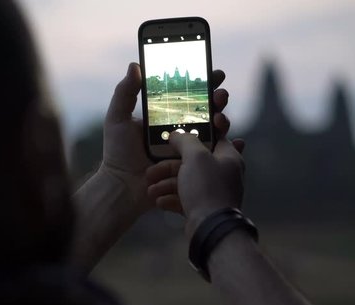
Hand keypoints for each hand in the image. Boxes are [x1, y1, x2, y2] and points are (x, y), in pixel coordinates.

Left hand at [101, 62, 230, 211]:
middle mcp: (180, 132)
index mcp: (165, 117)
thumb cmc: (117, 153)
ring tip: (221, 119)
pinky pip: (215, 157)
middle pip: (206, 111)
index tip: (214, 73)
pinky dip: (230, 149)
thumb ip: (124, 93)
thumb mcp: (117, 119)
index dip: (203, 84)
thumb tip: (135, 66)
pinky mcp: (194, 168)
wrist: (122, 187)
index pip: (188, 96)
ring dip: (224, 122)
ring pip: (214, 132)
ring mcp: (189, 150)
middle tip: (221, 95)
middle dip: (218, 100)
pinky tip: (237, 142)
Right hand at [145, 112, 244, 213]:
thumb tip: (176, 134)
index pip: (214, 137)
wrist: (210, 228)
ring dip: (166, 184)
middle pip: (193, 162)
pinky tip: (159, 202)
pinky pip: (185, 199)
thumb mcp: (195, 156)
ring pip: (186, 181)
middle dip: (169, 165)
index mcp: (228, 157)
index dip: (198, 131)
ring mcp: (213, 192)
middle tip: (152, 169)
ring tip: (150, 189)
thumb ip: (185, 140)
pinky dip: (171, 199)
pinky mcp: (203, 208)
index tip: (182, 130)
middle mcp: (223, 173)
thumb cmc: (206, 187)